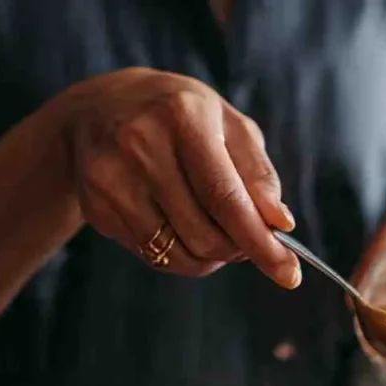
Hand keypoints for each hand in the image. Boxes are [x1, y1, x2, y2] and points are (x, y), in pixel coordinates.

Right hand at [61, 68, 300, 284]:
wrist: (97, 110)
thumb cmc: (179, 119)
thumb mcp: (227, 126)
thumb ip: (258, 174)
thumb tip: (281, 224)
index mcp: (183, 116)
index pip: (228, 199)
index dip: (261, 243)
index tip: (289, 275)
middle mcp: (141, 144)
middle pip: (206, 236)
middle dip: (236, 250)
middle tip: (244, 239)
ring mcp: (112, 177)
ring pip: (180, 254)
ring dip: (209, 257)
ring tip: (211, 229)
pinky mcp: (96, 205)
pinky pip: (154, 257)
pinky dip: (178, 254)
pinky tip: (175, 223)